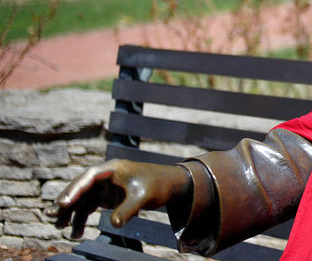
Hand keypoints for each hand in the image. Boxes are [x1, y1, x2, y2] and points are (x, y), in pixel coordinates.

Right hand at [45, 159, 190, 238]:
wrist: (169, 185)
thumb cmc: (158, 184)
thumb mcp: (144, 197)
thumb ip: (128, 209)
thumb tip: (115, 225)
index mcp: (113, 168)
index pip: (89, 176)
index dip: (75, 188)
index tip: (64, 202)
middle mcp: (105, 176)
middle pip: (80, 187)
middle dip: (66, 201)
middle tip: (52, 215)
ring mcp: (105, 187)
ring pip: (81, 199)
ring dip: (69, 213)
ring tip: (59, 227)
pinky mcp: (106, 197)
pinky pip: (88, 207)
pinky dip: (80, 219)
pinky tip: (76, 233)